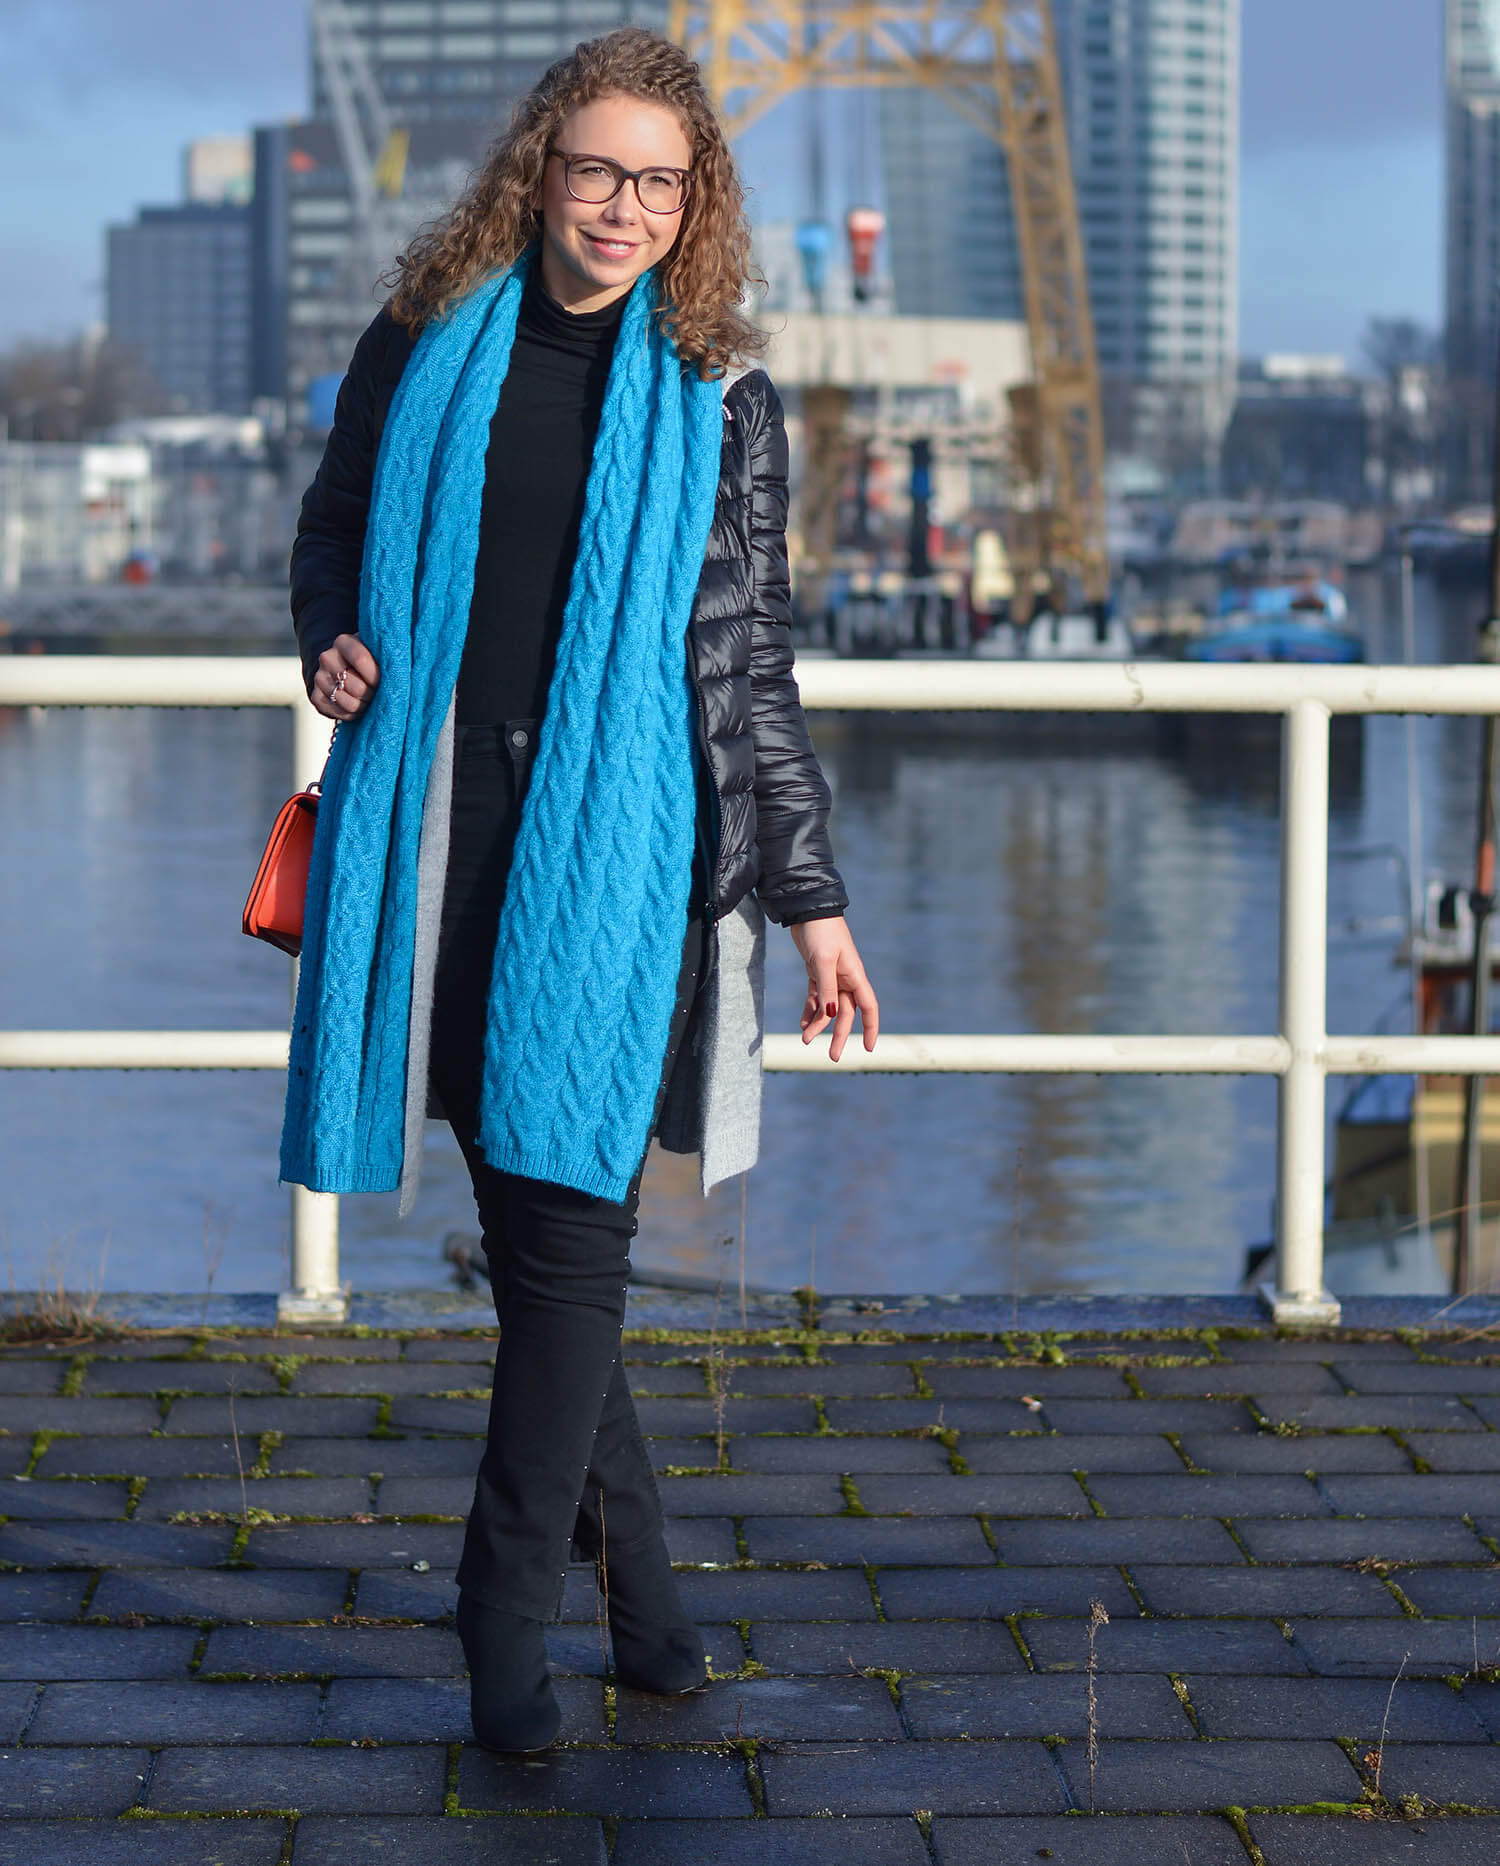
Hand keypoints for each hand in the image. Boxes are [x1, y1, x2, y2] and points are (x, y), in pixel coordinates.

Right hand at [312, 633, 380, 720]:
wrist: (346, 669)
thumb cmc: (370, 660)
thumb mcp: (377, 651)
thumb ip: (386, 655)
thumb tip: (398, 668)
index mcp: (343, 642)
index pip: (361, 659)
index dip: (376, 675)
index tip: (384, 681)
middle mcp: (327, 658)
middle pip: (356, 686)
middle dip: (372, 694)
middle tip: (378, 692)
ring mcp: (319, 678)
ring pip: (349, 703)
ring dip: (364, 705)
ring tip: (369, 699)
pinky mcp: (316, 697)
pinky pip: (340, 713)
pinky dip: (353, 714)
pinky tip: (358, 706)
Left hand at [789, 915, 878, 1061]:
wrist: (807, 911)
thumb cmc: (821, 932)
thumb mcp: (824, 961)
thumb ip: (827, 988)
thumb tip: (831, 1015)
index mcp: (855, 975)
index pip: (869, 1007)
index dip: (871, 1028)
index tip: (869, 1048)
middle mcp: (846, 978)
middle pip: (846, 1014)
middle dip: (839, 1035)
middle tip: (833, 1056)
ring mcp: (831, 976)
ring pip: (828, 1008)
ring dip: (819, 1024)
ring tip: (805, 1039)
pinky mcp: (816, 972)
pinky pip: (816, 998)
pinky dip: (810, 1011)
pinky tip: (803, 1023)